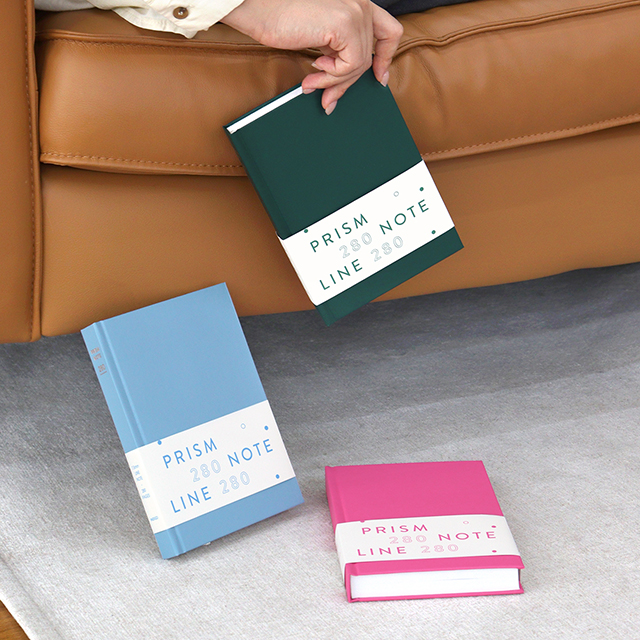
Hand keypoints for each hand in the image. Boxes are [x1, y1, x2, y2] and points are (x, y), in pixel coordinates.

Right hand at [221, 0, 402, 113]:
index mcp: (356, 0)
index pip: (389, 30)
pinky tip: (312, 71)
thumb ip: (338, 48)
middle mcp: (360, 2)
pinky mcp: (345, 25)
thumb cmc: (279, 18)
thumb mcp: (319, 35)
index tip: (379, 76)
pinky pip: (349, 66)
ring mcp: (355, 11)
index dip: (386, 56)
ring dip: (334, 82)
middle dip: (348, 82)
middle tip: (329, 99)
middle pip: (371, 54)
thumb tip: (344, 81)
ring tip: (313, 84)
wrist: (258, 7)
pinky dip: (331, 77)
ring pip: (359, 65)